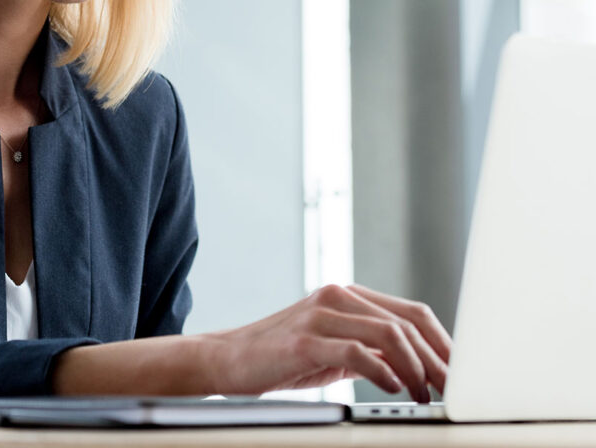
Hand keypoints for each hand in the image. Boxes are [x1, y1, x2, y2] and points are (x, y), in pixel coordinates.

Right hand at [203, 283, 451, 402]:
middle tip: (452, 391)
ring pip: (388, 333)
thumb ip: (372, 349)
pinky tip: (395, 387)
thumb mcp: (335, 349)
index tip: (460, 374)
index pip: (412, 312)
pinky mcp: (305, 339)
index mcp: (348, 296)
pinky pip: (356, 350)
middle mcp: (337, 297)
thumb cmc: (285, 357)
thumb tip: (420, 368)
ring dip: (416, 368)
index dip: (442, 343)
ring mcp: (320, 315)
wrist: (231, 358)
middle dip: (438, 359)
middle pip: (407, 322)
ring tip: (424, 394)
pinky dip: (383, 370)